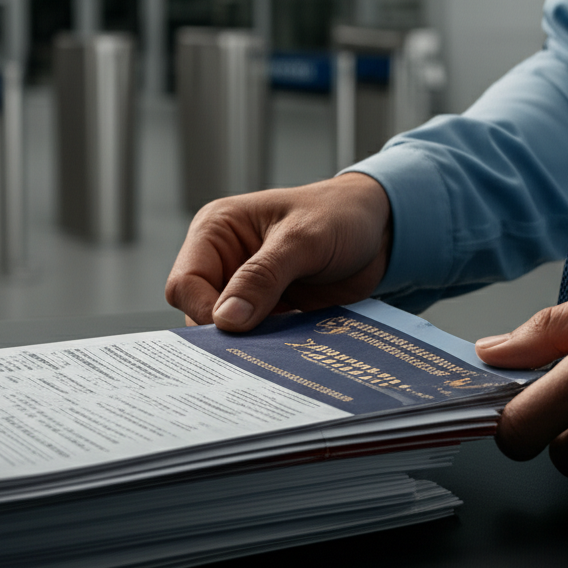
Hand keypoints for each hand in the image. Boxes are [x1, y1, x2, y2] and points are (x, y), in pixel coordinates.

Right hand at [165, 173, 391, 331]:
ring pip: (227, 331)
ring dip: (250, 343)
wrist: (381, 229)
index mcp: (216, 231)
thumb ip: (263, 276)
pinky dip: (269, 348)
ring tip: (279, 349)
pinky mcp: (269, 310)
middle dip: (226, 333)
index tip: (237, 329)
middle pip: (199, 312)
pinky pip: (256, 338)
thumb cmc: (340, 214)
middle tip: (256, 350)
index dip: (205, 311)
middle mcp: (223, 260)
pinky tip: (288, 353)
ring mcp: (245, 288)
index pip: (185, 283)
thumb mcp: (303, 239)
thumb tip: (226, 319)